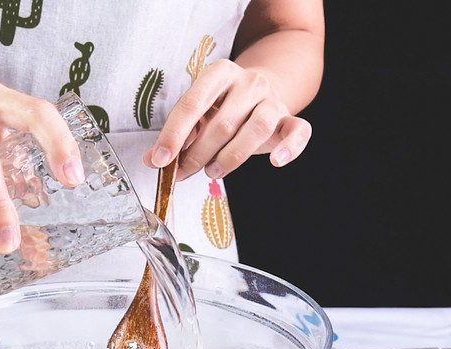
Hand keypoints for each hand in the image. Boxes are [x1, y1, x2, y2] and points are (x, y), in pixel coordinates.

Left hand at [143, 59, 311, 178]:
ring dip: (230, 158)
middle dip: (198, 154)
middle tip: (183, 172)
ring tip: (213, 171)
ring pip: (256, 130)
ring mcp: (272, 100)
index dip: (173, 135)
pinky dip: (289, 149)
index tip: (160, 160)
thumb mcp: (199, 112)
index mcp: (219, 73)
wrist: (263, 90)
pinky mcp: (290, 118)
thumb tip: (152, 160)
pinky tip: (275, 161)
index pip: (192, 104)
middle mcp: (249, 82)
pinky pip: (298, 132)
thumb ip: (178, 134)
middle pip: (222, 123)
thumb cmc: (223, 105)